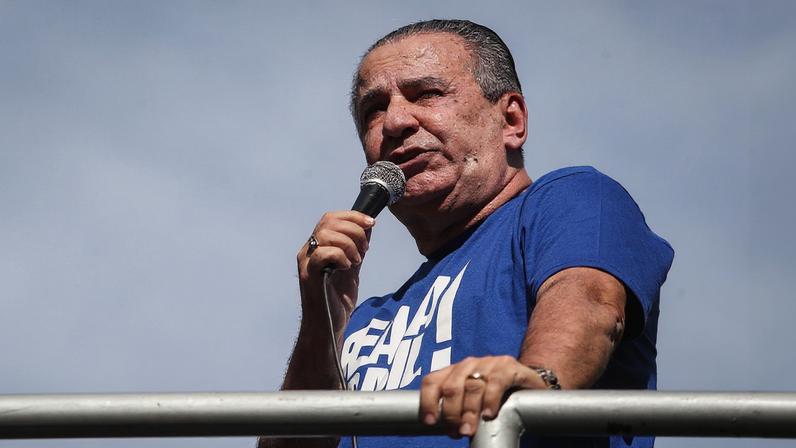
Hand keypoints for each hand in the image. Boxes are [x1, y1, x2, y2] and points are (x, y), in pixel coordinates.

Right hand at [297, 211, 374, 332]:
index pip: (331, 217)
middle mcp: (308, 251)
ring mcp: (306, 263)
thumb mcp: (352, 268)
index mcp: (318, 246)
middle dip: (354, 230)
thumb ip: (357, 247)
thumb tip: (368, 227)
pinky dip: (340, 256)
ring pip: (325, 234)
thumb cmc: (337, 300)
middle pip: (328, 222)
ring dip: (348, 244)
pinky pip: (323, 253)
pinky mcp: (309, 276)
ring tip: (356, 261)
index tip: (371, 223)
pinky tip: (347, 267)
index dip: (353, 216)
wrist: (329, 326)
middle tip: (365, 248)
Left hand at [418, 355, 546, 437]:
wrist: (527, 381)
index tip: (431, 422)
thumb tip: (449, 430)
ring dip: (469, 412)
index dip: (427, 401)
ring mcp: (488, 364)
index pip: (432, 381)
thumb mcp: (472, 399)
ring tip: (469, 429)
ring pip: (472, 387)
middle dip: (451, 413)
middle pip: (452, 387)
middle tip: (457, 431)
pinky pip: (495, 383)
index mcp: (454, 371)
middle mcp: (468, 365)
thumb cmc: (495, 393)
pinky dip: (489, 401)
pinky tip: (489, 414)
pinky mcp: (508, 367)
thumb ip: (459, 409)